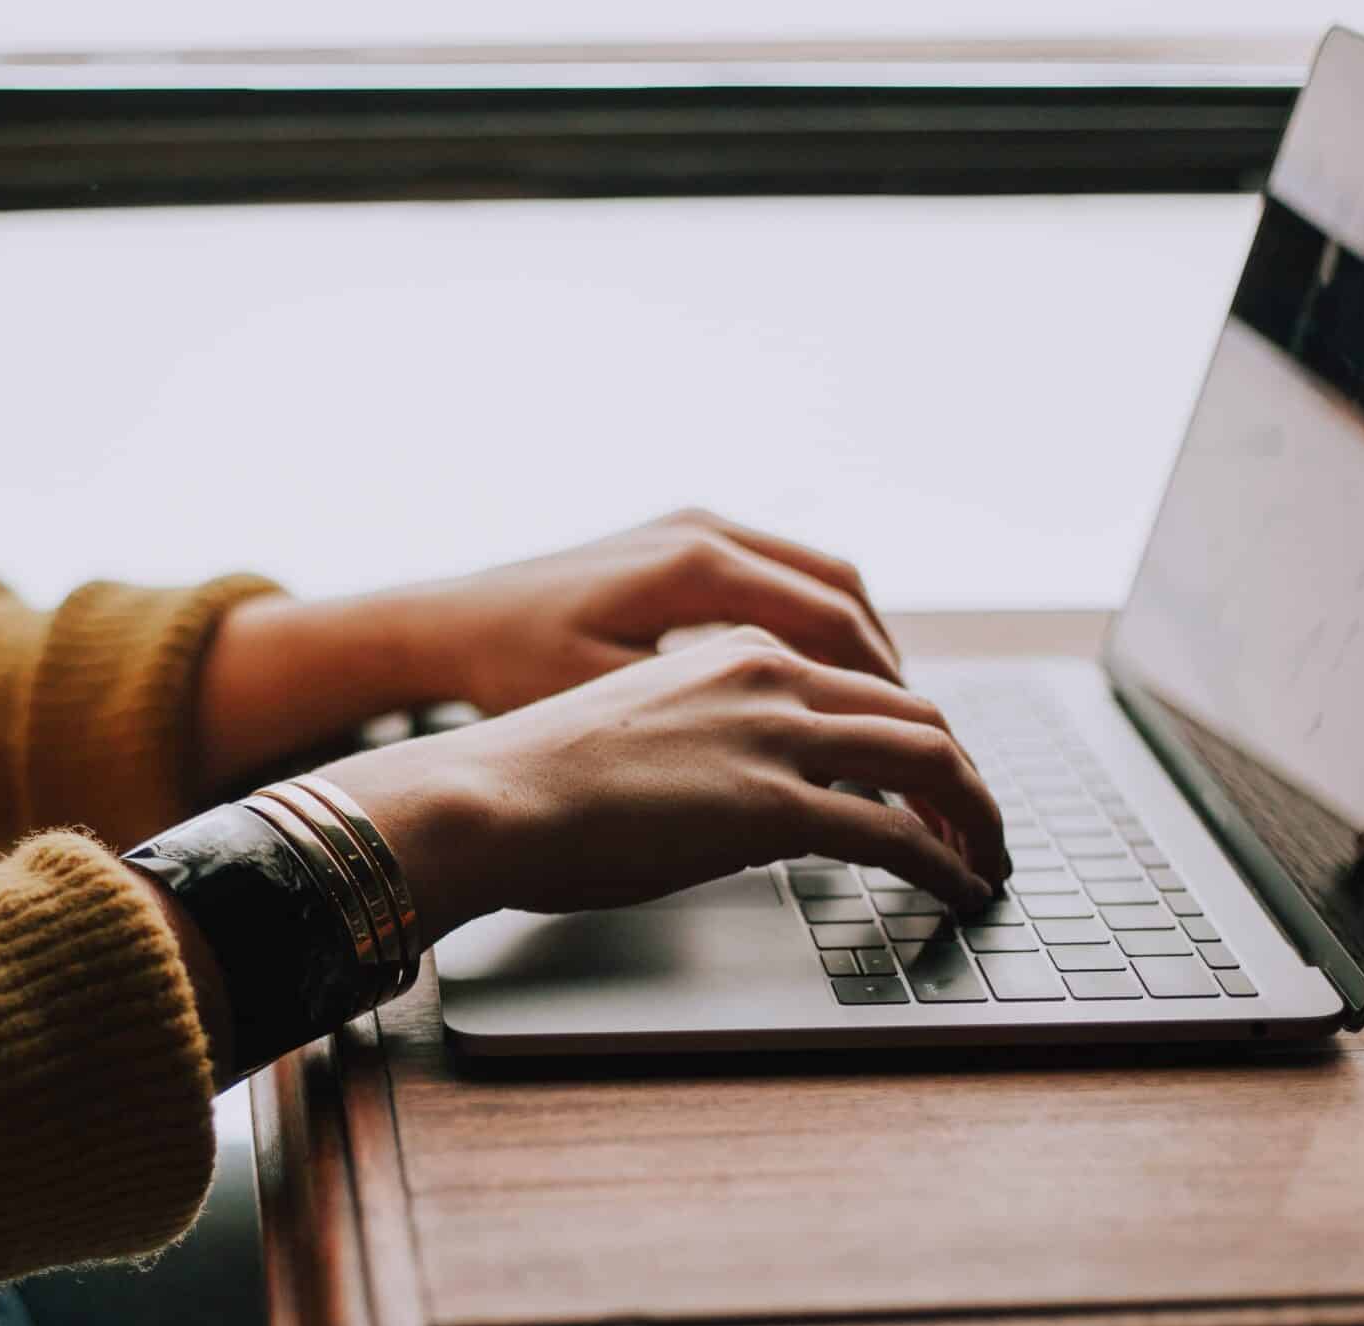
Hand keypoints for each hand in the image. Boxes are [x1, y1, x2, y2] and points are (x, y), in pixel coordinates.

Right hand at [313, 628, 1004, 945]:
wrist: (484, 796)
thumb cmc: (533, 780)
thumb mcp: (638, 733)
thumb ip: (707, 743)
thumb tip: (738, 803)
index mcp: (735, 651)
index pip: (862, 684)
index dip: (914, 737)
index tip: (930, 784)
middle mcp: (769, 675)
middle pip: (916, 714)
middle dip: (965, 776)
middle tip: (981, 827)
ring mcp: (774, 735)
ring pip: (928, 759)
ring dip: (975, 816)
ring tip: (987, 862)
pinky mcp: (771, 804)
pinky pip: (896, 833)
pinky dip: (945, 862)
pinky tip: (958, 890)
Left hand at [404, 508, 902, 715]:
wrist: (446, 623)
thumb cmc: (511, 671)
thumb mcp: (612, 704)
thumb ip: (711, 721)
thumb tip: (806, 760)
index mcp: (695, 565)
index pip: (832, 622)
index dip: (883, 690)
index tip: (912, 746)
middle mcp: (704, 530)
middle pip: (840, 592)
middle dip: (886, 668)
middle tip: (918, 736)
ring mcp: (692, 527)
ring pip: (816, 578)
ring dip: (856, 643)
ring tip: (882, 713)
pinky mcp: (678, 540)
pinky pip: (777, 575)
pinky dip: (814, 625)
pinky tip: (818, 681)